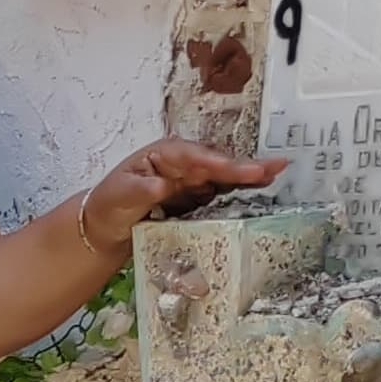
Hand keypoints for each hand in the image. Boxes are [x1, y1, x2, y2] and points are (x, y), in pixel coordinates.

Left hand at [81, 140, 288, 253]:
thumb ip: (140, 190)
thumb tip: (161, 185)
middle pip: (217, 164)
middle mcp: (182, 163)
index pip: (196, 158)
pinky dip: (240, 193)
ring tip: (276, 174)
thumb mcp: (119, 195)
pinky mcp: (195, 197)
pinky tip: (259, 193)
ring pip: (224, 177)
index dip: (220, 164)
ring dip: (249, 177)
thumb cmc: (108, 205)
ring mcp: (191, 179)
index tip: (240, 170)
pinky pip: (221, 193)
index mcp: (164, 154)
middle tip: (276, 166)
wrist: (104, 227)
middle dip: (245, 166)